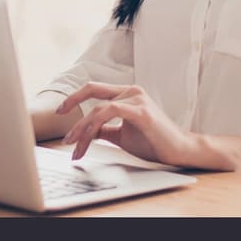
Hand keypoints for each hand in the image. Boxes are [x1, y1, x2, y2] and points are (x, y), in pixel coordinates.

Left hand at [57, 82, 195, 165]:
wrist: (179, 151)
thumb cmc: (154, 142)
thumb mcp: (122, 135)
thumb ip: (105, 130)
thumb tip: (85, 132)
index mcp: (126, 94)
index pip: (95, 89)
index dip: (75, 97)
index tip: (61, 110)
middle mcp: (131, 92)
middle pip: (93, 90)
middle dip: (72, 103)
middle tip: (61, 123)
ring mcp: (137, 99)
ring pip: (98, 108)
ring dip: (82, 128)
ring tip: (74, 146)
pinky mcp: (142, 112)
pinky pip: (110, 113)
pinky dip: (94, 126)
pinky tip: (87, 139)